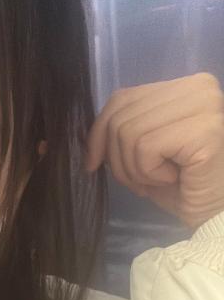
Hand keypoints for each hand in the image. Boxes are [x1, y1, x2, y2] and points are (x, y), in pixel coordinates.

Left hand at [85, 73, 223, 229]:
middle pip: (121, 117)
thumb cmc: (185, 185)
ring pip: (129, 133)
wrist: (217, 213)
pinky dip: (149, 173)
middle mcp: (198, 87)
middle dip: (117, 160)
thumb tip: (89, 137)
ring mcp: (204, 106)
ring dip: (134, 170)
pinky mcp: (204, 130)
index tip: (92, 163)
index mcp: (183, 86)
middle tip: (139, 183)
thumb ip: (124, 130)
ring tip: (157, 181)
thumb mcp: (146, 151)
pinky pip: (146, 148)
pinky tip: (173, 179)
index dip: (98, 133)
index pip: (122, 98)